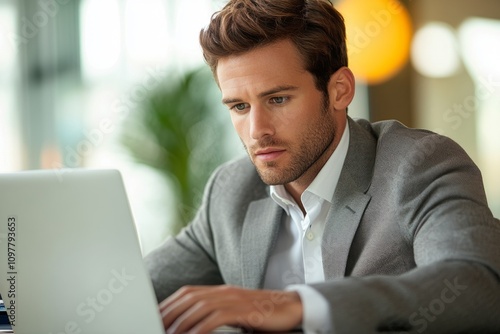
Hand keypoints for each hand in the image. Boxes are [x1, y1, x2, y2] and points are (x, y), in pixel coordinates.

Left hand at [159, 285, 302, 333]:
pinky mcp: (245, 310)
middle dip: (168, 312)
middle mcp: (224, 291)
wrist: (291, 307)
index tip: (154, 315)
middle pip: (189, 297)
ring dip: (181, 322)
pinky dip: (202, 328)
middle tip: (154, 324)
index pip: (187, 293)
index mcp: (220, 290)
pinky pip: (218, 317)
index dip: (168, 303)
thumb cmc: (261, 313)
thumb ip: (215, 314)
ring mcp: (234, 299)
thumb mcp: (235, 311)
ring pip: (200, 307)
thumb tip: (193, 326)